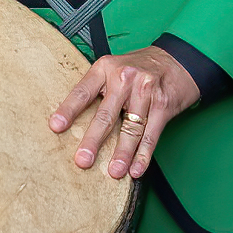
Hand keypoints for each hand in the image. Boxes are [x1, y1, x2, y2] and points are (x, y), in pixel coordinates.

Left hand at [49, 46, 200, 179]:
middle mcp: (124, 77)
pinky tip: (136, 169)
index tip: (56, 127)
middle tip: (83, 160)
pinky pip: (151, 134)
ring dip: (122, 154)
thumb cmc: (138, 68)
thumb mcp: (113, 68)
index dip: (68, 110)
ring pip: (130, 128)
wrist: (176, 60)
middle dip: (93, 140)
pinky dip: (143, 155)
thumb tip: (74, 120)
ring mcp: (145, 91)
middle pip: (105, 114)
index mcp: (105, 68)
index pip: (82, 91)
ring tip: (113, 172)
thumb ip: (97, 88)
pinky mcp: (163, 105)